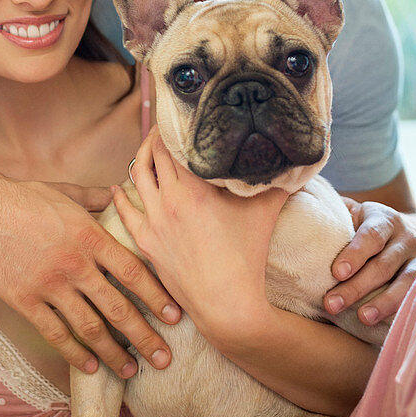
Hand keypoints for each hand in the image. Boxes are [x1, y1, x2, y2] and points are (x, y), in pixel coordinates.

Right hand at [0, 175, 180, 378]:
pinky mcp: (25, 300)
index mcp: (89, 236)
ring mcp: (50, 285)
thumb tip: (117, 193)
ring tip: (131, 369)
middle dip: (144, 335)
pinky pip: (55, 333)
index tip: (175, 316)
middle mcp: (75, 264)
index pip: (133, 272)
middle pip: (117, 307)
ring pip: (89, 327)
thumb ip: (95, 198)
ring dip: (113, 352)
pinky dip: (74, 353)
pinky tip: (89, 366)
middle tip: (163, 358)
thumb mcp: (66, 192)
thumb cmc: (24, 198)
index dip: (157, 296)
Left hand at [113, 127, 287, 349]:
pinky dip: (119, 195)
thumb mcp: (266, 213)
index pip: (175, 144)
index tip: (178, 112)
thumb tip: (299, 161)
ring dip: (141, 158)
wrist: (227, 304)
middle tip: (164, 124)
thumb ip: (280, 182)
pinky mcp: (146, 242)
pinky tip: (116, 187)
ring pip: (137, 177)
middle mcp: (168, 200)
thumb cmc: (248, 257)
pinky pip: (126, 211)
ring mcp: (154, 221)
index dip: (175, 125)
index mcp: (194, 188)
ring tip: (148, 146)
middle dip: (158, 136)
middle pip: (153, 155)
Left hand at [324, 198, 415, 324]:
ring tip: (362, 318)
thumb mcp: (353, 213)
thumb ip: (331, 211)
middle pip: (383, 264)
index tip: (336, 273)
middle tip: (332, 304)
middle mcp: (406, 238)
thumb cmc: (367, 227)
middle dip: (357, 286)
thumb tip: (294, 198)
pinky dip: (402, 310)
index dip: (354, 254)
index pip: (371, 236)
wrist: (410, 233)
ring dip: (383, 303)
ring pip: (405, 283)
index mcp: (383, 218)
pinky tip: (385, 325)